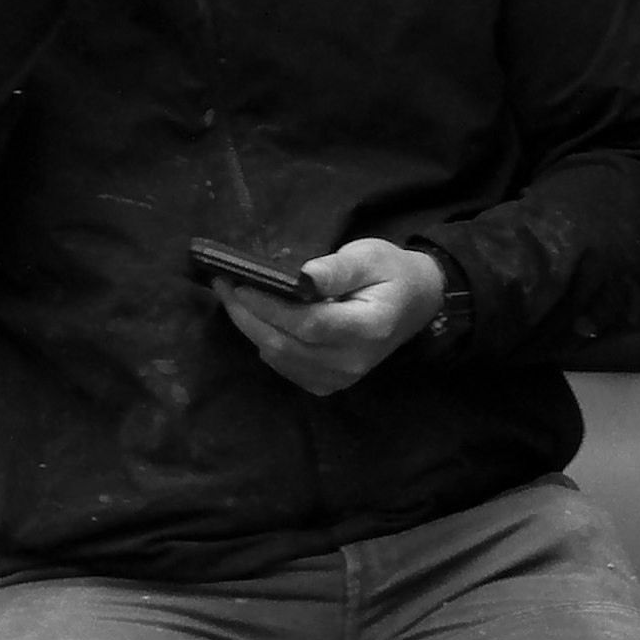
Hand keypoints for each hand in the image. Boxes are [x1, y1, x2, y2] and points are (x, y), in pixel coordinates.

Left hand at [217, 237, 448, 396]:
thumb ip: (338, 268)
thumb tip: (302, 276)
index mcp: (368, 328)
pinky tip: (259, 320)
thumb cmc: (392, 272)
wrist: (416, 303)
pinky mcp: (328, 384)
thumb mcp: (370, 256)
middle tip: (223, 286)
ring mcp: (340, 378)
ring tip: (234, 298)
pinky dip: (265, 343)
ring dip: (250, 328)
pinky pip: (285, 367)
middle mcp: (352, 361)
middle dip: (246, 315)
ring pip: (279, 358)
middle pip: (285, 345)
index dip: (269, 307)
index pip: (308, 324)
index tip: (239, 284)